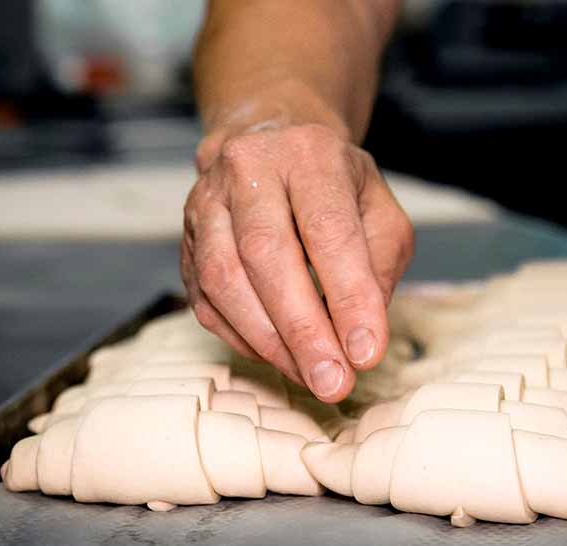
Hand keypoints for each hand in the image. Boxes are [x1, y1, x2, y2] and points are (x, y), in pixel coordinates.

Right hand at [181, 122, 414, 401]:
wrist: (273, 143)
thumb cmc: (336, 187)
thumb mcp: (380, 210)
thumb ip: (379, 265)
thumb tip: (361, 335)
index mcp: (309, 154)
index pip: (328, 231)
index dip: (348, 296)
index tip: (366, 352)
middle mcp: (248, 168)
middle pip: (266, 255)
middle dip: (303, 330)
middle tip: (332, 381)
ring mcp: (206, 203)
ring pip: (224, 279)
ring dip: (270, 341)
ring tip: (311, 376)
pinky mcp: (186, 241)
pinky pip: (205, 300)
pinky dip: (243, 338)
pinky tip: (279, 357)